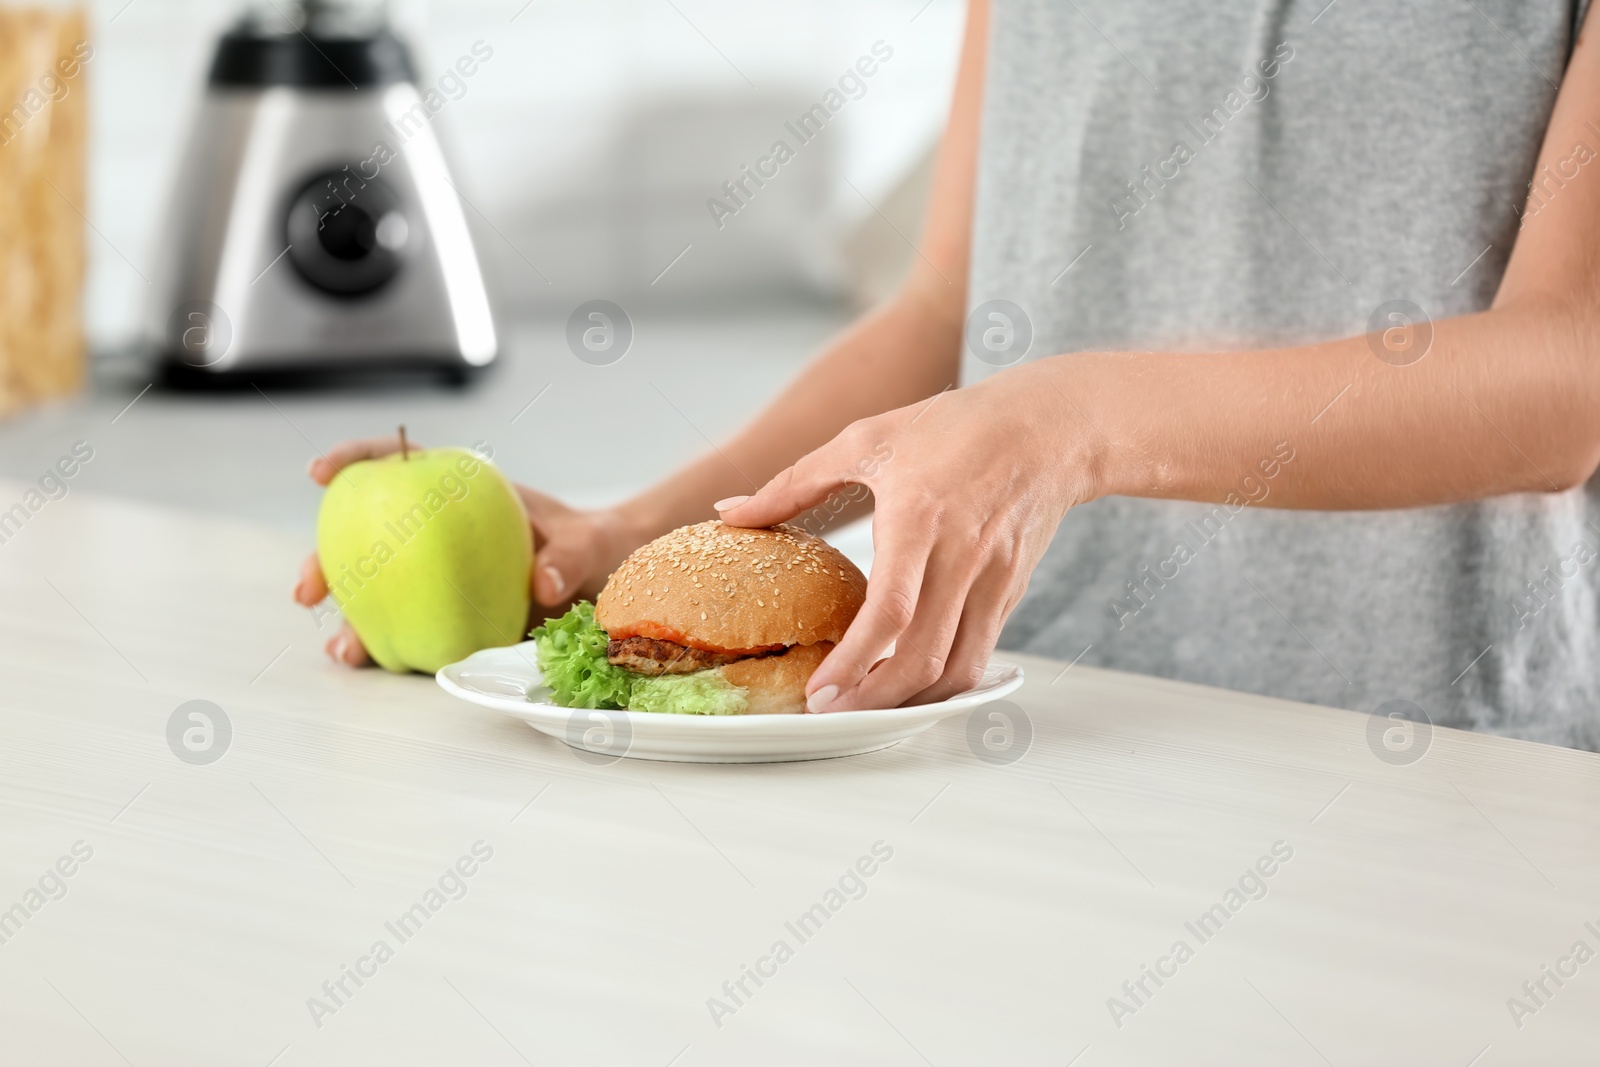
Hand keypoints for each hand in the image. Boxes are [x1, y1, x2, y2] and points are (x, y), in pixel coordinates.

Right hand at [292, 434, 638, 665]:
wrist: (611, 586)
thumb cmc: (596, 547)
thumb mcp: (591, 543)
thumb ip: (570, 555)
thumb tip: (543, 582)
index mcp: (465, 491)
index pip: (401, 461)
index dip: (356, 460)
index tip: (322, 473)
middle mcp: (440, 531)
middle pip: (367, 534)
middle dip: (326, 559)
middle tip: (309, 589)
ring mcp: (439, 575)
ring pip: (379, 589)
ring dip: (351, 618)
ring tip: (343, 649)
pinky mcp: (449, 615)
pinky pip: (409, 626)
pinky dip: (385, 644)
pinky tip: (372, 663)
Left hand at [717, 362, 1098, 710]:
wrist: (1048, 427)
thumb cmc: (954, 426)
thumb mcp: (865, 440)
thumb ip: (792, 483)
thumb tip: (729, 514)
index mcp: (920, 517)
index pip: (892, 610)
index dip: (855, 660)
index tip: (820, 691)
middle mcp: (962, 557)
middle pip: (924, 657)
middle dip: (876, 699)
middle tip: (832, 713)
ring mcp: (992, 580)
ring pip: (958, 669)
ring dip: (912, 700)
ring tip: (866, 707)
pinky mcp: (1009, 592)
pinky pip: (978, 654)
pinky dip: (943, 682)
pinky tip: (908, 684)